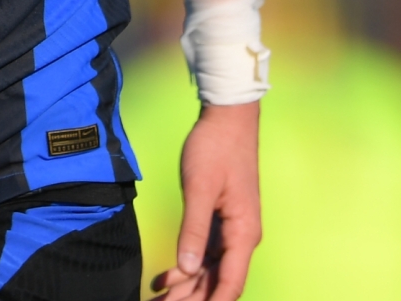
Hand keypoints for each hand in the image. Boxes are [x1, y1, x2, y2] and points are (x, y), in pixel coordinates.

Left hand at [151, 102, 260, 300]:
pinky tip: (161, 279)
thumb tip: (188, 268)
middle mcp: (242, 237)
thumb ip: (194, 230)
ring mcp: (232, 231)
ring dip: (186, 288)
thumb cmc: (216, 148)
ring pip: (210, 272)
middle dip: (192, 299)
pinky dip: (184, 269)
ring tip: (157, 299)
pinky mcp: (221, 222)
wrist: (227, 118)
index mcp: (243, 233)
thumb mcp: (200, 188)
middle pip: (218, 283)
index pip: (230, 284)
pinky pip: (204, 255)